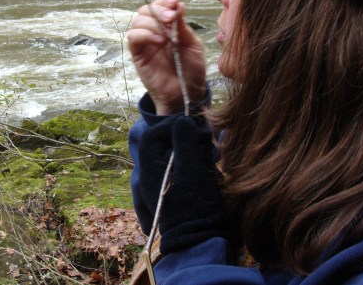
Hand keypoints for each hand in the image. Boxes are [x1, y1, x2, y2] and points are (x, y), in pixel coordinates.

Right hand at [127, 0, 205, 114]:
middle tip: (171, 17)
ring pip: (137, 21)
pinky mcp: (138, 55)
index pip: (159, 7)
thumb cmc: (192, 70)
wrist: (187, 94)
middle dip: (158, 10)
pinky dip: (145, 34)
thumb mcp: (193, 45)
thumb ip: (184, 27)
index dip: (164, 1)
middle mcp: (154, 33)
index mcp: (168, 28)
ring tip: (168, 33)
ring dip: (152, 22)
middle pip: (145, 10)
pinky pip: (133, 38)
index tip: (175, 2)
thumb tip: (179, 5)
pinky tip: (159, 40)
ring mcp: (145, 44)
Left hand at [138, 114, 226, 253]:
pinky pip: (187, 167)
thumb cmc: (196, 207)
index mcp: (150, 169)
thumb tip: (182, 120)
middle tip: (206, 138)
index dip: (171, 124)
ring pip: (179, 154)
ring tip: (211, 154)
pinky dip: (199, 162)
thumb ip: (185, 142)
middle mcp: (155, 175)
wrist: (204, 242)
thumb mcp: (192, 170)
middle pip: (166, 143)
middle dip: (186, 137)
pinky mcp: (182, 189)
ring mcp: (168, 183)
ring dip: (195, 149)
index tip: (192, 123)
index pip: (153, 135)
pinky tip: (212, 168)